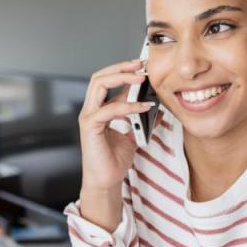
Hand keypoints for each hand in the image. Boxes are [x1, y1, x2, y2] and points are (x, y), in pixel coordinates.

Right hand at [78, 59, 153, 193]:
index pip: (107, 81)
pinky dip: (127, 105)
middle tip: (141, 65)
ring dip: (121, 77)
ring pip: (99, 85)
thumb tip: (157, 107)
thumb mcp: (134, 135)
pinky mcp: (90, 127)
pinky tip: (142, 106)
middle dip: (121, 67)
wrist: (107, 181)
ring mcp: (88, 117)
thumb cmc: (115, 160)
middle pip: (100, 77)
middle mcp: (91, 110)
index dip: (124, 71)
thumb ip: (141, 119)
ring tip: (141, 78)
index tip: (143, 67)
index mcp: (99, 109)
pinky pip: (109, 109)